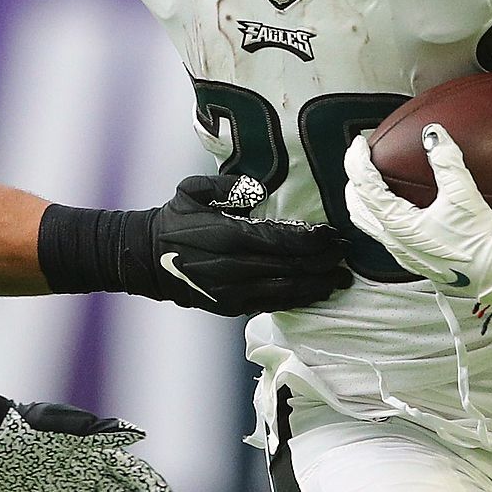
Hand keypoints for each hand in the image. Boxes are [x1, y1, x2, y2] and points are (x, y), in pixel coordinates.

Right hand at [145, 173, 352, 314]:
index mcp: (226, 237)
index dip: (310, 240)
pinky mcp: (230, 306)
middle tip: (345, 255)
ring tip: (340, 280)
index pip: (279, 240)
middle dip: (321, 263)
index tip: (332, 235)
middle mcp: (232, 268)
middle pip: (289, 268)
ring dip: (316, 286)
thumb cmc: (174, 219)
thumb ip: (227, 184)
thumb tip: (259, 189)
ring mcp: (231, 292)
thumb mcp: (192, 189)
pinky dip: (296, 300)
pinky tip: (314, 293)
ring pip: (284, 291)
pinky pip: (270, 305)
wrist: (146, 259)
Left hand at [344, 129, 491, 319]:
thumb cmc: (478, 240)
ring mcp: (402, 252)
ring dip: (364, 200)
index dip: (358, 162)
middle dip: (354, 181)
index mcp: (399, 225)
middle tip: (360, 160)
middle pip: (357, 208)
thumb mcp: (463, 195)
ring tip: (371, 181)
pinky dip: (380, 214)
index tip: (360, 145)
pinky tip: (397, 207)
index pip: (365, 188)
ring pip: (368, 224)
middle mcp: (394, 241)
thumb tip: (434, 134)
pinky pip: (385, 234)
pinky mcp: (413, 258)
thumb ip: (447, 161)